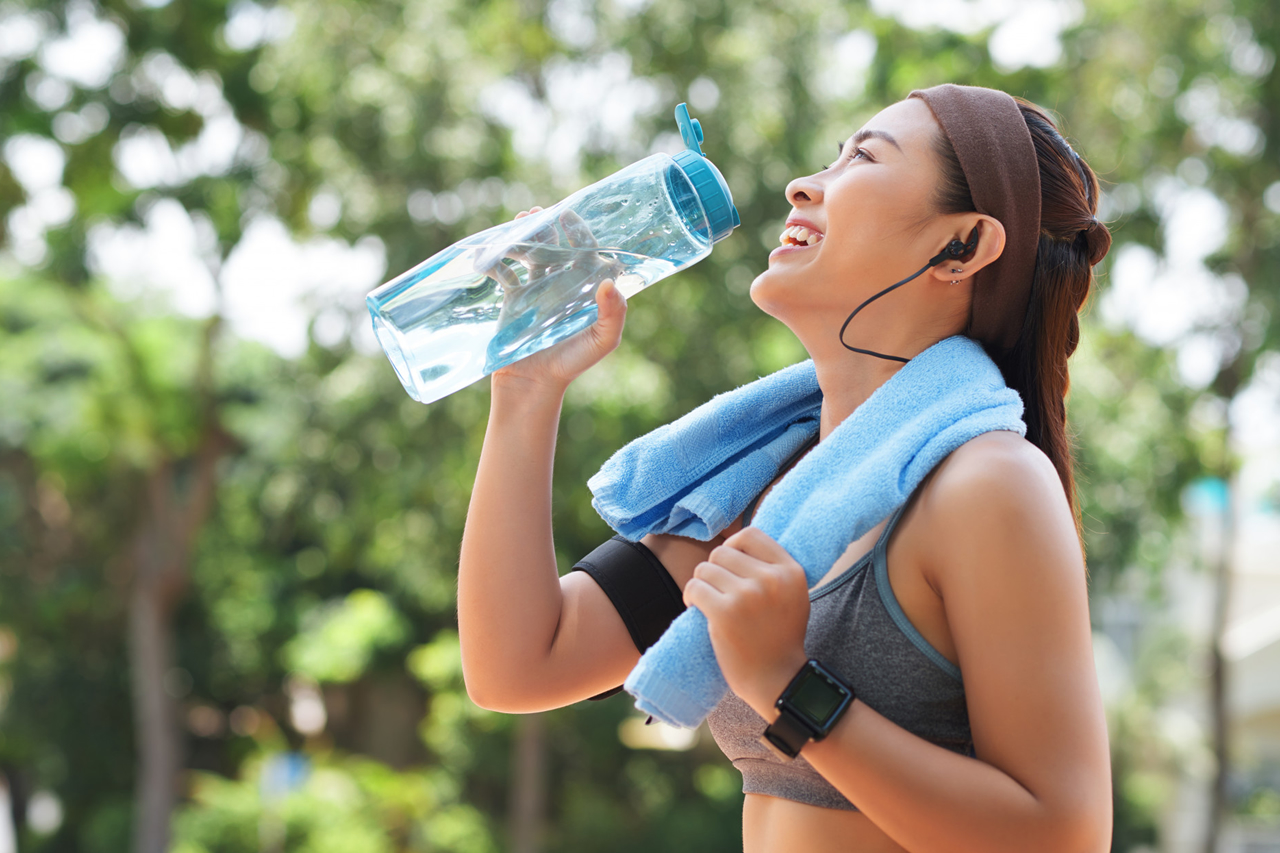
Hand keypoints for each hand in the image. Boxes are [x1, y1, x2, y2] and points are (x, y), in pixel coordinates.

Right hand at [488, 207, 628, 393]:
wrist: (533, 383)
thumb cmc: (572, 363)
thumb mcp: (601, 342)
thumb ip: (613, 315)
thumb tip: (610, 282)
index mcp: (585, 287)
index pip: (586, 250)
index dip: (579, 231)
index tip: (567, 216)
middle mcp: (562, 282)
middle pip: (555, 245)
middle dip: (546, 226)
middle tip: (537, 214)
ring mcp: (536, 287)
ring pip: (529, 252)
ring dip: (521, 237)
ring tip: (514, 228)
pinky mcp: (513, 296)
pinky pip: (503, 271)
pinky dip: (494, 260)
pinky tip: (486, 255)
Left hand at [683, 527, 810, 720]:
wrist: (777, 680)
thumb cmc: (780, 637)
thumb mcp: (792, 595)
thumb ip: (774, 568)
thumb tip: (737, 541)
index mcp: (791, 570)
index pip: (750, 534)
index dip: (732, 546)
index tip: (729, 566)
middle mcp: (771, 579)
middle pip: (722, 552)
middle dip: (713, 569)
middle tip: (716, 590)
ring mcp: (748, 595)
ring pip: (705, 568)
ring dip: (701, 584)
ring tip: (708, 601)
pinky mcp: (725, 613)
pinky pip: (694, 587)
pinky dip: (690, 596)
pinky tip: (696, 607)